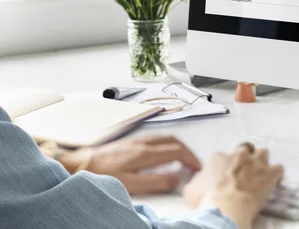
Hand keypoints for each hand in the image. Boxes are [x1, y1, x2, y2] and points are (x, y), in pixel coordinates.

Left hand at [63, 135, 200, 194]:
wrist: (79, 163)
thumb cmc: (101, 174)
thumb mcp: (130, 184)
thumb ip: (155, 181)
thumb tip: (176, 178)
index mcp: (145, 152)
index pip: (177, 151)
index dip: (190, 159)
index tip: (197, 168)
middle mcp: (143, 143)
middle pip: (174, 141)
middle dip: (188, 151)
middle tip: (194, 163)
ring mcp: (137, 140)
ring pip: (165, 137)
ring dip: (178, 146)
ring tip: (183, 158)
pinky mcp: (130, 142)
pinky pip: (156, 138)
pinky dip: (167, 144)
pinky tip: (163, 152)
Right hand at [183, 144, 283, 228]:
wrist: (225, 208)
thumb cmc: (206, 200)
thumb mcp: (191, 189)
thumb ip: (198, 179)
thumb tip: (200, 178)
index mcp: (219, 157)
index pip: (223, 156)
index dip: (226, 166)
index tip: (226, 176)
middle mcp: (238, 155)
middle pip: (245, 150)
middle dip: (245, 159)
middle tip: (244, 173)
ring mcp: (255, 162)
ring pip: (263, 153)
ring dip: (262, 162)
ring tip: (261, 174)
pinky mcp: (269, 173)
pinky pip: (278, 169)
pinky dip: (277, 175)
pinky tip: (274, 182)